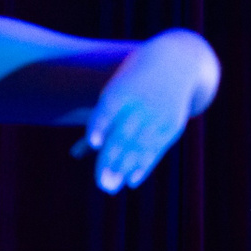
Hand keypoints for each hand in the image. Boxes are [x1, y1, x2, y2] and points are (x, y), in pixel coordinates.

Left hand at [72, 30, 215, 192]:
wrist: (176, 63)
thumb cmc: (134, 81)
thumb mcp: (116, 94)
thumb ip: (98, 124)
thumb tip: (75, 155)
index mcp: (123, 89)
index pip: (109, 109)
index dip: (100, 124)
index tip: (93, 142)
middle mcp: (141, 104)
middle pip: (124, 134)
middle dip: (111, 160)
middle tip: (100, 184)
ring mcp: (158, 116)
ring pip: (139, 146)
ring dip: (124, 168)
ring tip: (110, 187)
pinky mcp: (171, 127)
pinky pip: (155, 150)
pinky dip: (143, 166)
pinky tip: (131, 181)